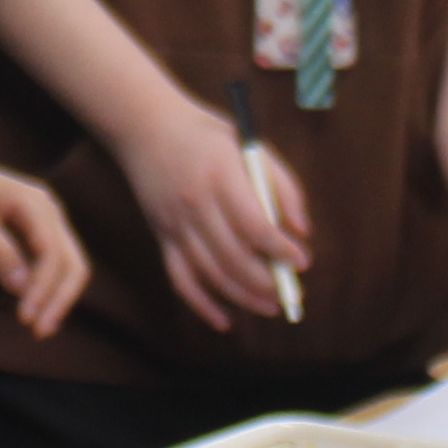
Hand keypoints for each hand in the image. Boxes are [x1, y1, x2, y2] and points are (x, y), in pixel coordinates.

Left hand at [0, 148, 91, 341]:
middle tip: (39, 332)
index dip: (43, 289)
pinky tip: (38, 310)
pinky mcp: (35, 234)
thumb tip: (22, 289)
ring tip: (40, 328)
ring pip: (67, 265)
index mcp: (35, 204)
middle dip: (60, 298)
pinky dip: (48, 288)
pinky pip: (51, 264)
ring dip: (57, 297)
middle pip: (71, 261)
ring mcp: (44, 223)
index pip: (52, 253)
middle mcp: (48, 213)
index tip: (25, 318)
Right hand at [112, 89, 308, 334]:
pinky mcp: (161, 236)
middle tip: (291, 291)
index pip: (254, 226)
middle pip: (233, 257)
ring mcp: (175, 224)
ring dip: (243, 297)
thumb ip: (282, 186)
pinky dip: (201, 305)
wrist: (145, 126)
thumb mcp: (250, 145)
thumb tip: (302, 232)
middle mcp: (195, 204)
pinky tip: (224, 321)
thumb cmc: (207, 136)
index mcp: (220, 177)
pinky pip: (180, 280)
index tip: (301, 261)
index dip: (281, 249)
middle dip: (267, 281)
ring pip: (210, 274)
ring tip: (271, 306)